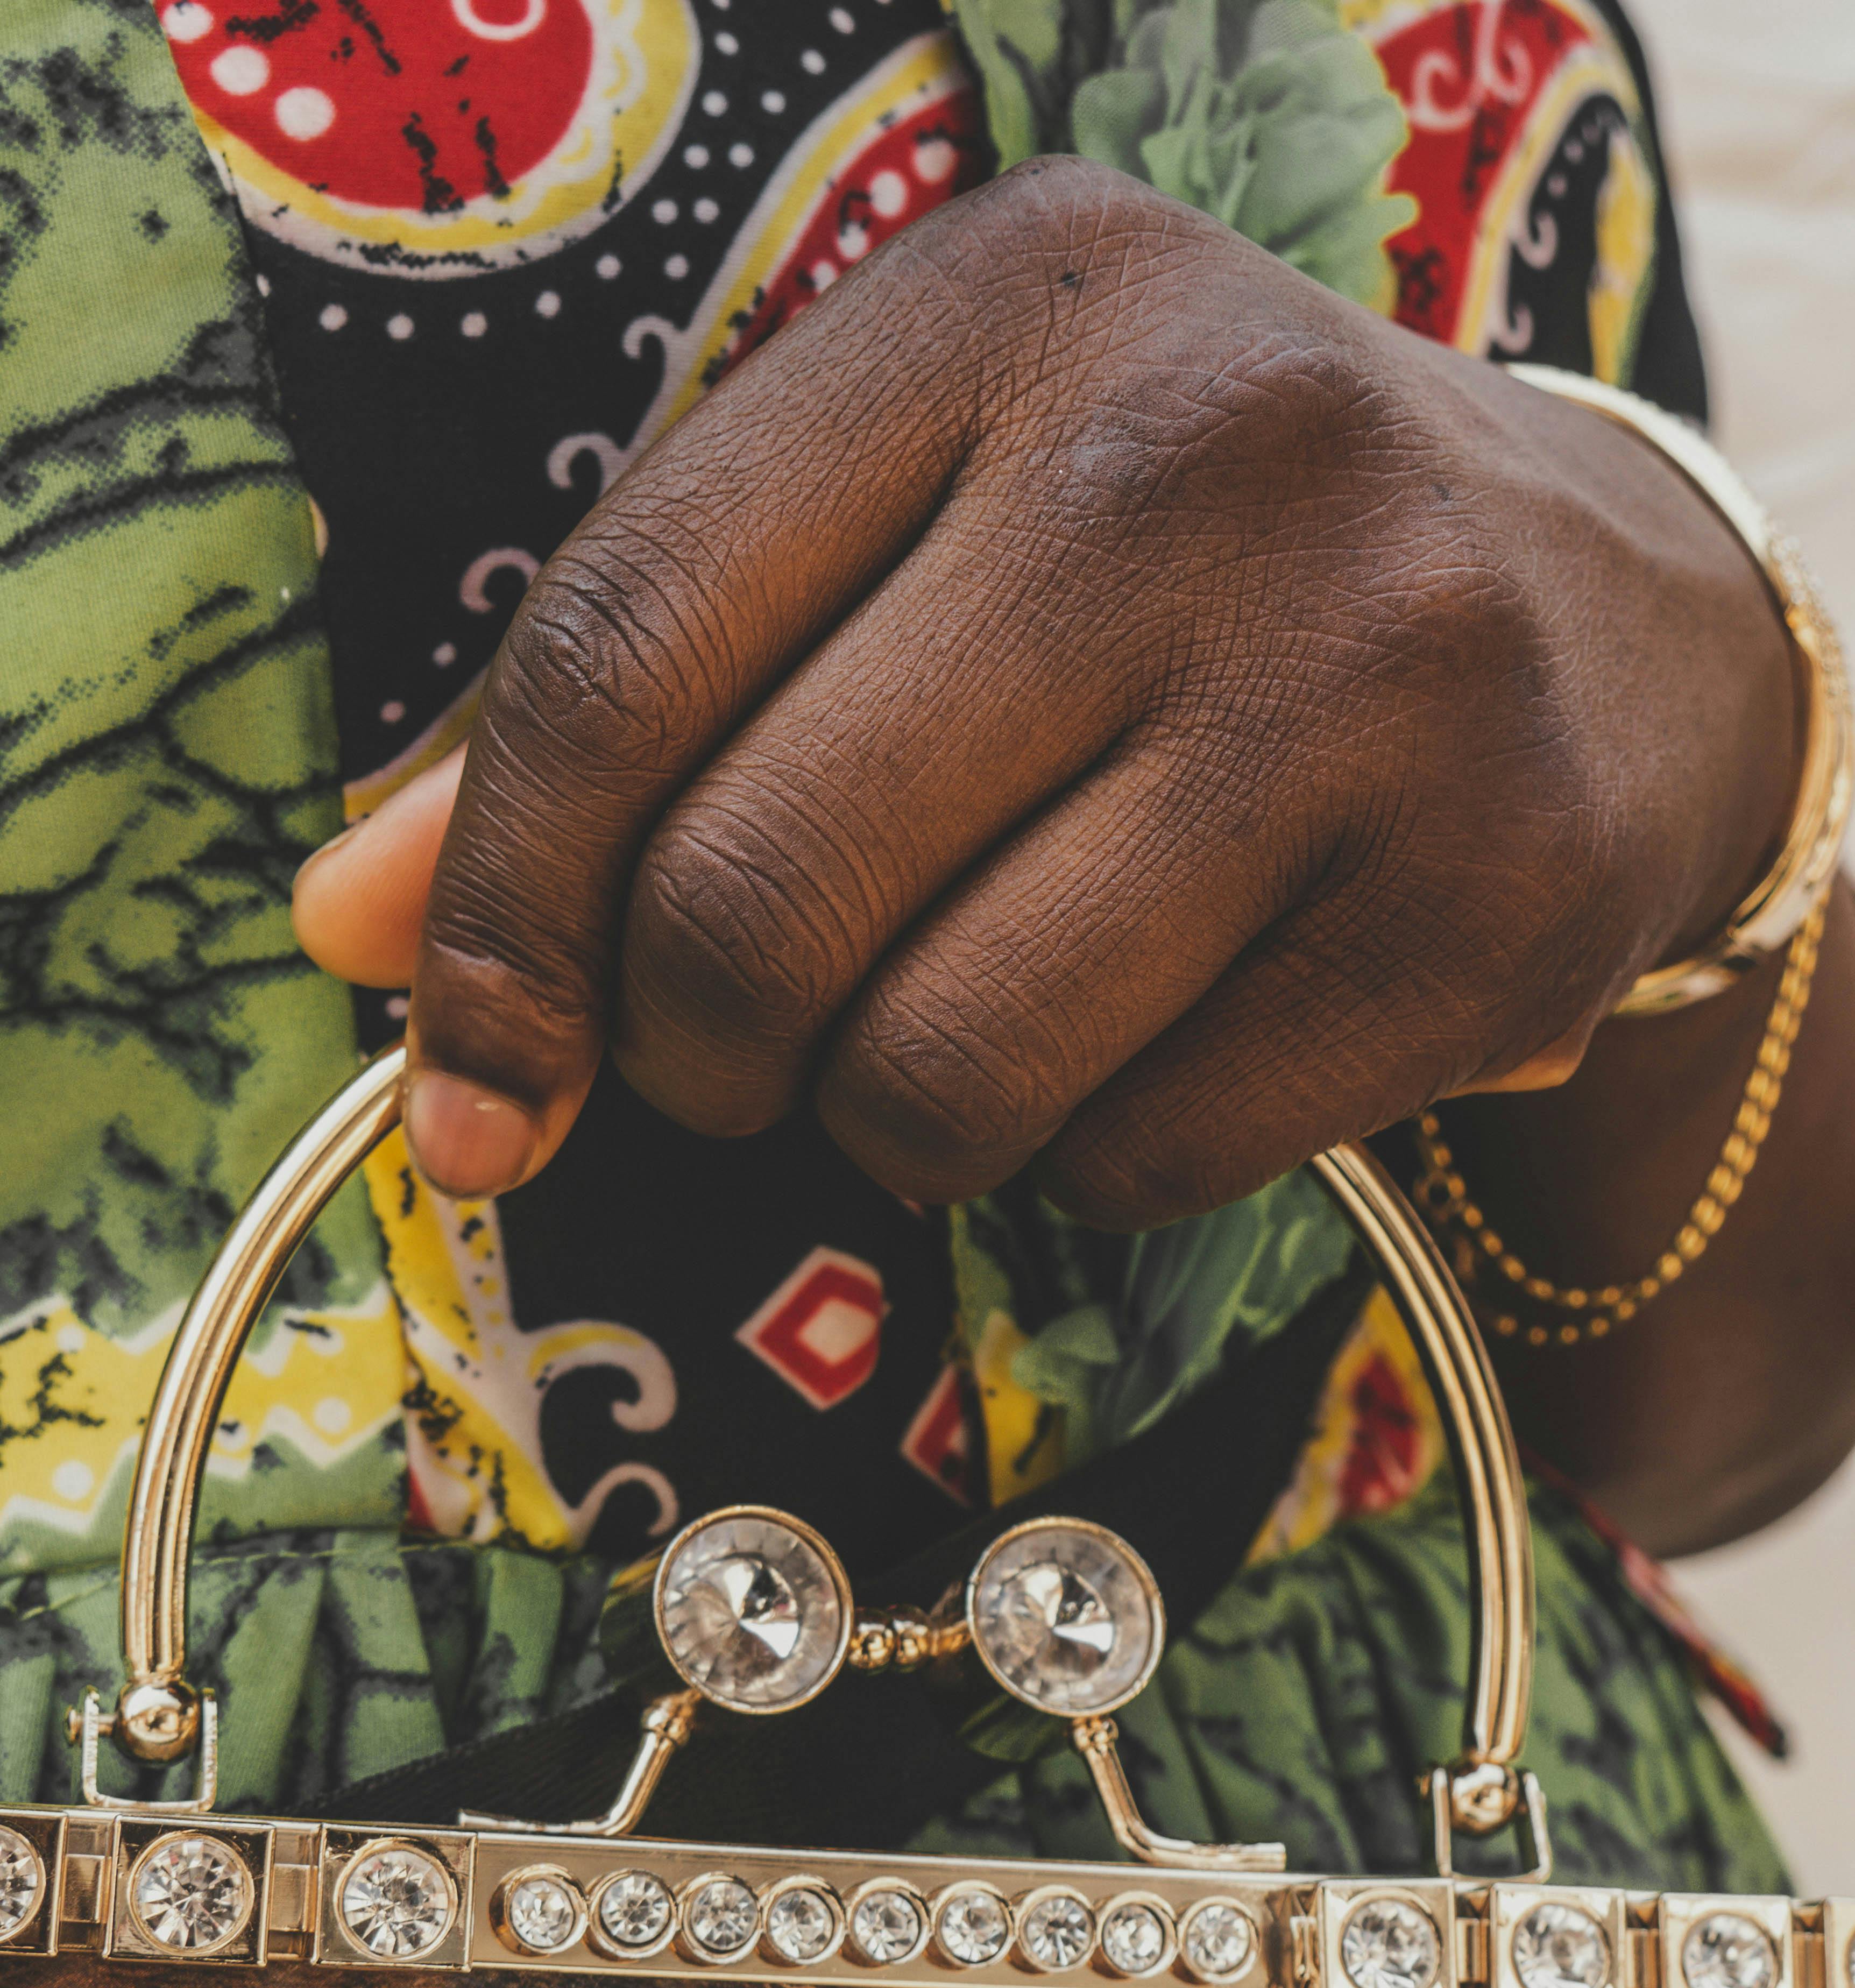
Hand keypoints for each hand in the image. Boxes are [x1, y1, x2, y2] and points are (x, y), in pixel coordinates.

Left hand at [295, 158, 1795, 1221]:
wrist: (1596, 620)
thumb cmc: (1176, 578)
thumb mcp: (909, 539)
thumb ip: (631, 704)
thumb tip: (351, 925)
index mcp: (1001, 313)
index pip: (621, 646)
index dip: (499, 915)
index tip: (472, 1087)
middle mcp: (1201, 458)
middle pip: (762, 889)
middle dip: (699, 1050)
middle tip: (747, 1054)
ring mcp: (1375, 678)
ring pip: (948, 1062)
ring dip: (891, 1121)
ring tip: (950, 1049)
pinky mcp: (1490, 901)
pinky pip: (1141, 1153)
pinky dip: (1086, 1158)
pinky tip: (1151, 1049)